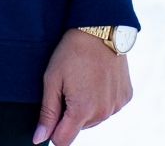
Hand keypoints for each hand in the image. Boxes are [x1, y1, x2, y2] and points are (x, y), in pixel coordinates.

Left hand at [33, 29, 132, 144]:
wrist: (100, 29)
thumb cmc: (71, 52)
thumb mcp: (52, 79)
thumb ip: (48, 112)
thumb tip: (39, 139)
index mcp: (82, 110)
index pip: (63, 140)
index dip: (52, 129)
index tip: (52, 111)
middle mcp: (103, 113)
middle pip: (79, 127)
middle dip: (70, 113)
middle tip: (68, 84)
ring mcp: (116, 106)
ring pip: (94, 118)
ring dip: (86, 106)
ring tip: (82, 78)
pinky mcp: (126, 97)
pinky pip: (109, 106)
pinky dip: (101, 98)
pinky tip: (97, 77)